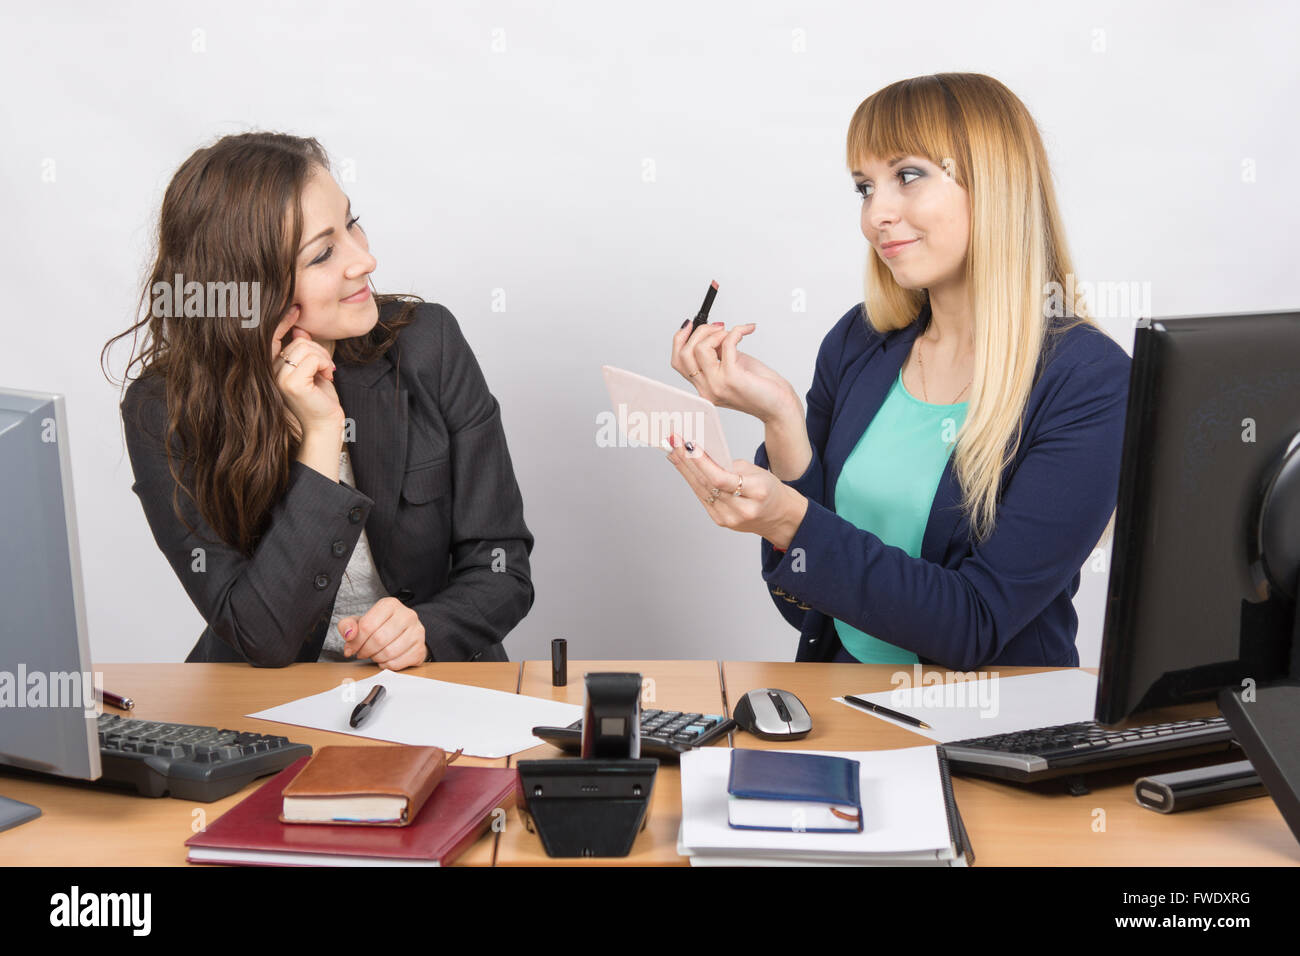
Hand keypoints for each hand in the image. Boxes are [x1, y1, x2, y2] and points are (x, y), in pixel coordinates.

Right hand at [271, 308, 342, 433]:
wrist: (325, 423)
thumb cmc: (320, 397)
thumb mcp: (311, 368)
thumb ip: (303, 349)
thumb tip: (298, 327)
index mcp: (272, 366)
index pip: (272, 336)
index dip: (283, 320)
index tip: (296, 309)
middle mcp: (271, 371)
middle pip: (297, 341)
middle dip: (319, 351)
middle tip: (326, 368)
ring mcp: (279, 377)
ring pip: (305, 347)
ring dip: (323, 358)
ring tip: (325, 373)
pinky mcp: (292, 383)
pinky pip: (312, 358)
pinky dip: (324, 364)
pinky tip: (326, 377)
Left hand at [338, 597, 427, 670]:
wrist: (403, 633)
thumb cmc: (380, 627)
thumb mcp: (360, 622)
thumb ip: (347, 625)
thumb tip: (348, 634)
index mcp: (390, 604)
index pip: (367, 625)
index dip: (355, 641)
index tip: (352, 648)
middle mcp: (407, 615)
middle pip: (379, 639)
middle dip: (366, 651)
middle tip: (362, 653)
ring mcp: (417, 632)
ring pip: (389, 652)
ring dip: (376, 658)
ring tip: (374, 655)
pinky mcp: (420, 648)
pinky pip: (398, 663)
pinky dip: (387, 665)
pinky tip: (385, 660)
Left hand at [662, 433, 807, 548]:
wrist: (778, 516)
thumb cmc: (768, 489)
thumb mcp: (756, 472)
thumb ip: (729, 466)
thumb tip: (700, 456)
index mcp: (756, 493)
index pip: (721, 479)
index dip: (701, 462)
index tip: (687, 445)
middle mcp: (741, 509)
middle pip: (707, 484)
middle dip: (687, 461)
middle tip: (673, 442)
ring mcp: (729, 518)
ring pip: (701, 491)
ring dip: (685, 469)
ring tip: (673, 450)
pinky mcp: (720, 520)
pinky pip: (702, 498)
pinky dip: (691, 481)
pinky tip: (683, 467)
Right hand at [670, 321, 798, 423]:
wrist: (779, 406)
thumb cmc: (761, 388)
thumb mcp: (733, 366)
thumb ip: (718, 354)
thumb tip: (711, 333)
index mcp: (704, 386)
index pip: (678, 361)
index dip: (680, 338)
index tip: (691, 325)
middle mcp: (706, 388)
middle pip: (684, 353)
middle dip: (699, 331)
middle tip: (719, 327)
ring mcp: (717, 385)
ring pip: (699, 349)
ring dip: (717, 333)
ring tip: (732, 332)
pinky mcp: (732, 378)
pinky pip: (727, 344)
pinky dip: (737, 331)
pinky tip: (747, 330)